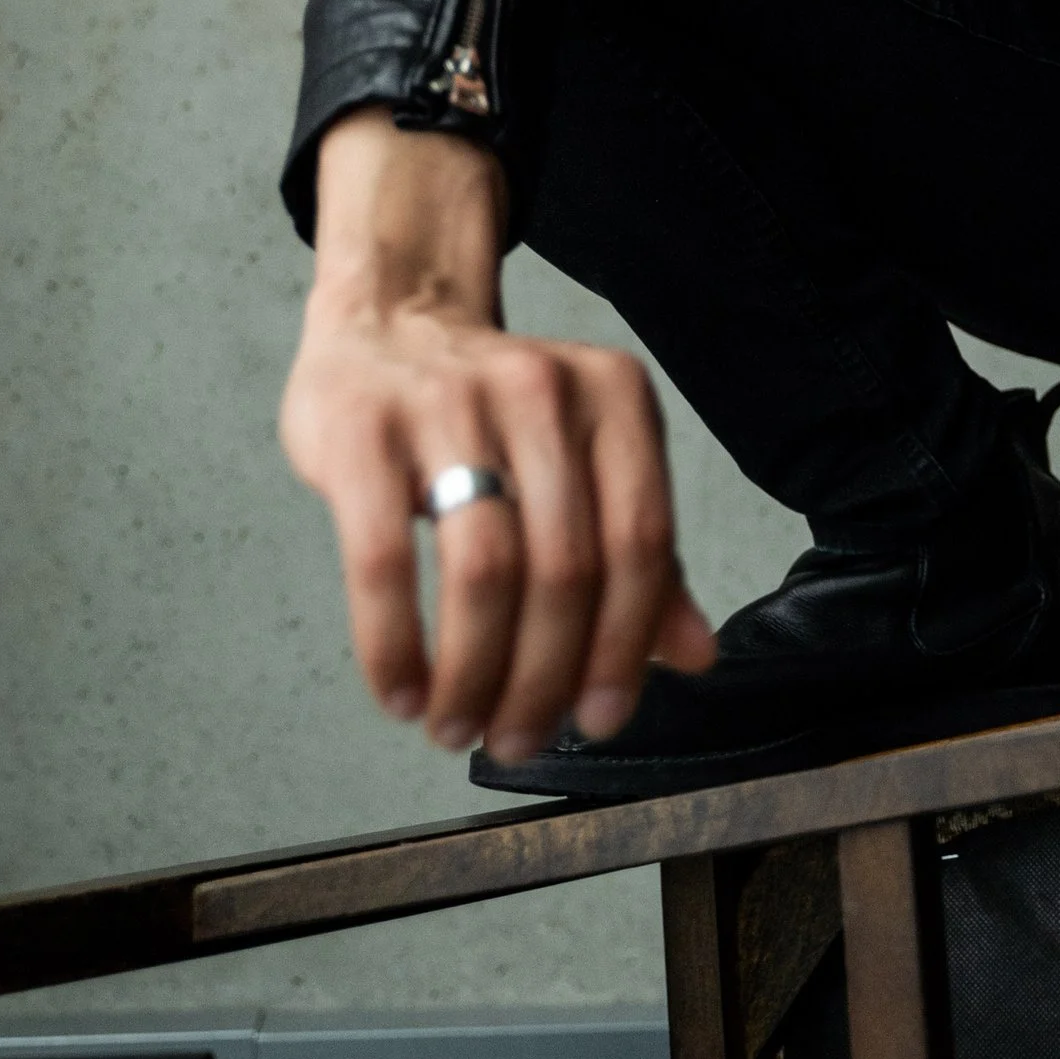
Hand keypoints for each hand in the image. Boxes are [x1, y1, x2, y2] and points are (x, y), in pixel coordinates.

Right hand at [280, 108, 716, 759]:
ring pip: (484, 572)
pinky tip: (402, 692)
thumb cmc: (498, 415)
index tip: (600, 718)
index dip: (624, 647)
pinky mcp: (363, 428)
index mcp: (616, 397)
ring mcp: (448, 403)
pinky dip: (394, 647)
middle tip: (517, 740)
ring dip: (473, 676)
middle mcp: (542, 389)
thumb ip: (639, 553)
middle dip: (544, 680)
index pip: (641, 543)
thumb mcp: (585, 461)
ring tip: (458, 727)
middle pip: (566, 569)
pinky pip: (384, 561)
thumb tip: (697, 655)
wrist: (392, 318)